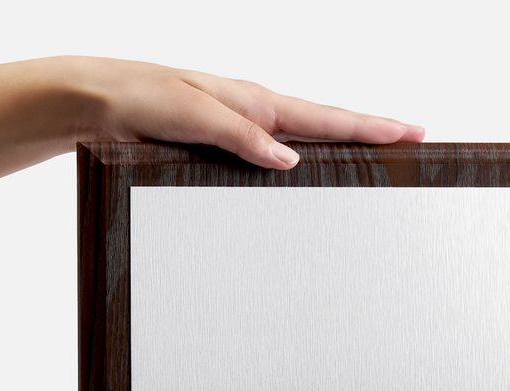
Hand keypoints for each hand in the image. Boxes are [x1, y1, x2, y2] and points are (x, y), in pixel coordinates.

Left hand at [64, 55, 424, 168]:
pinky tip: (312, 172)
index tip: (411, 133)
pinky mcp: (227, 144)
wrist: (98, 103)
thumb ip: (242, 135)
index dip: (372, 127)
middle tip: (411, 142)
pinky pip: (277, 153)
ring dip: (343, 146)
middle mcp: (256, 113)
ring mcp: (245, 129)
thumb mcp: (191, 115)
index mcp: (256, 102)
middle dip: (372, 132)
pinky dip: (306, 158)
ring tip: (377, 155)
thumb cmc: (139, 100)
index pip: (328, 117)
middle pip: (328, 124)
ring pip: (307, 138)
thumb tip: (290, 158)